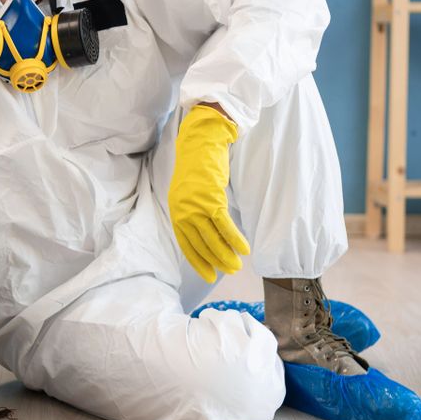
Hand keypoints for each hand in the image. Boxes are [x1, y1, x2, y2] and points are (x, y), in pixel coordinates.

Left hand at [168, 104, 250, 282]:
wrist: (200, 144)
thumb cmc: (197, 168)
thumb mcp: (187, 194)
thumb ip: (192, 213)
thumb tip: (207, 236)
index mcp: (176, 212)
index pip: (186, 245)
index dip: (198, 262)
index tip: (208, 276)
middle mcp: (184, 212)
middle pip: (201, 244)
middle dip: (216, 261)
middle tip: (230, 272)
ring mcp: (197, 207)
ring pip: (213, 238)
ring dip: (226, 255)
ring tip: (237, 266)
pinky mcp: (212, 200)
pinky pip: (225, 226)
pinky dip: (235, 239)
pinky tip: (244, 249)